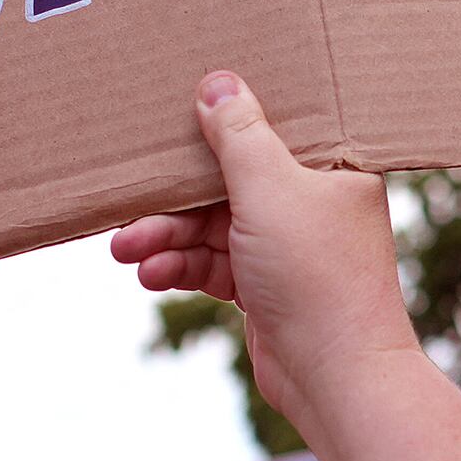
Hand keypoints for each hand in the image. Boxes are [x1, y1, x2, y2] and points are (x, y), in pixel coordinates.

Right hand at [111, 71, 419, 436]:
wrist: (335, 378)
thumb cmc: (317, 277)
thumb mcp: (270, 190)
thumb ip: (239, 135)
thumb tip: (218, 82)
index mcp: (333, 165)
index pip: (273, 125)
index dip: (225, 117)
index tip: (176, 109)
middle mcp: (313, 200)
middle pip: (229, 180)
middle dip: (175, 196)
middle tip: (127, 205)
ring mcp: (287, 245)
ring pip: (213, 225)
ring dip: (168, 236)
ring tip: (125, 250)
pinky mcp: (265, 286)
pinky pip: (212, 262)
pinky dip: (181, 266)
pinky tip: (150, 275)